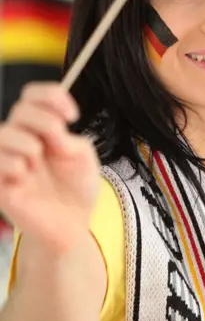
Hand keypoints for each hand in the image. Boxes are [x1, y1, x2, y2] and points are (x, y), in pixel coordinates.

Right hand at [0, 82, 99, 254]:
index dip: (51, 96)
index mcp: (41, 128)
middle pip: (21, 110)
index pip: (33, 96)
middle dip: (45, 122)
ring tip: (38, 164)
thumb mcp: (82, 154)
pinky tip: (25, 177)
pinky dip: (14, 165)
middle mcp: (21, 140)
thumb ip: (67, 136)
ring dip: (28, 144)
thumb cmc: (77, 188)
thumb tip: (50, 132)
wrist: (73, 224)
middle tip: (59, 144)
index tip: (73, 115)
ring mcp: (7, 161)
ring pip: (3, 133)